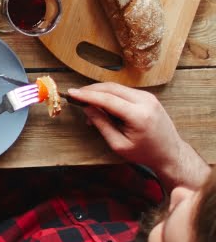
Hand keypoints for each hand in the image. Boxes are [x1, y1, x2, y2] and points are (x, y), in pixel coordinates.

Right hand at [68, 83, 208, 189]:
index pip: (107, 99)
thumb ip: (102, 124)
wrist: (171, 154)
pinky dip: (110, 95)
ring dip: (100, 93)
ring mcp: (148, 97)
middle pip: (111, 88)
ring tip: (89, 106)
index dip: (87, 95)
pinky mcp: (148, 97)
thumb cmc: (145, 153)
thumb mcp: (119, 144)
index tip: (71, 93)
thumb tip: (87, 108)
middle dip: (91, 90)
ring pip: (117, 87)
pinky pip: (124, 91)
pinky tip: (103, 105)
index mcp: (139, 115)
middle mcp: (145, 101)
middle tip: (76, 96)